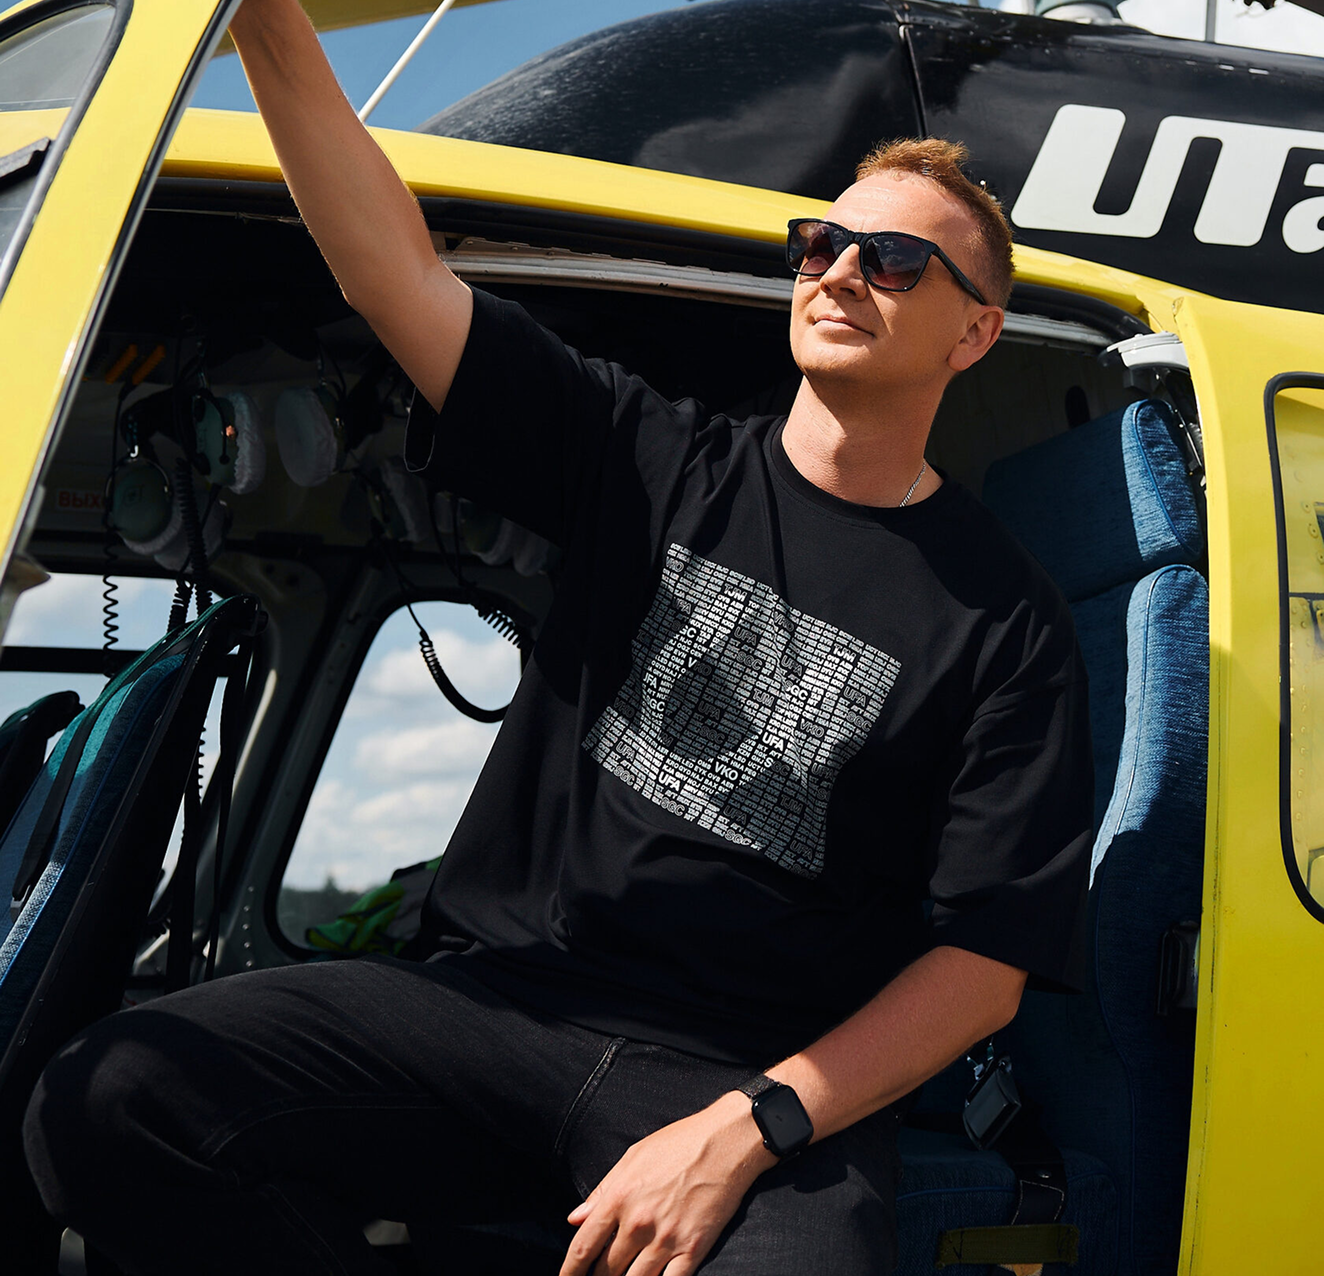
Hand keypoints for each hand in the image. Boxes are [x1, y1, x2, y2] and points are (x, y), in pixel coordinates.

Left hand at [559, 1091, 777, 1275]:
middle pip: (607, 1270)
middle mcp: (639, 1222)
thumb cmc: (678, 1143)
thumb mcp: (633, 1157)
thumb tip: (575, 1217)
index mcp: (619, 1197)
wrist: (725, 1142)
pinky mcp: (693, 1249)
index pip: (583, 1246)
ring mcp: (666, 1239)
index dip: (570, 1271)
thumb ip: (602, 1190)